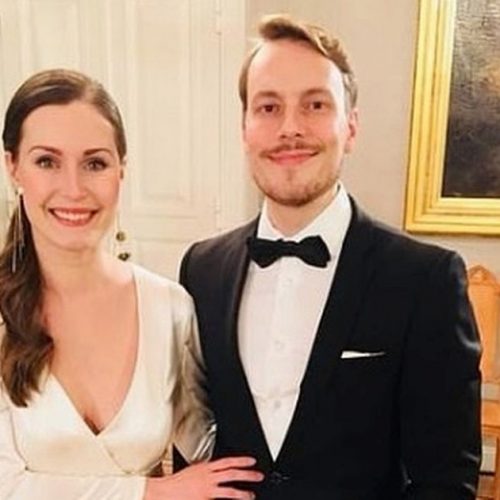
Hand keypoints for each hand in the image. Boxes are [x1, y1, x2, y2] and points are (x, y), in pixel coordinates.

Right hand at [144, 456, 263, 499]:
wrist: (163, 491)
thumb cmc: (176, 484)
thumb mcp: (193, 471)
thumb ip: (206, 472)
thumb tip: (216, 473)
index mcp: (205, 467)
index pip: (227, 461)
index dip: (241, 460)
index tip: (252, 461)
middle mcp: (208, 477)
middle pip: (232, 474)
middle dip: (247, 474)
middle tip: (259, 476)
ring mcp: (206, 490)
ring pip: (229, 490)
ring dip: (242, 493)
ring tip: (251, 495)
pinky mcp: (204, 499)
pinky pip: (220, 499)